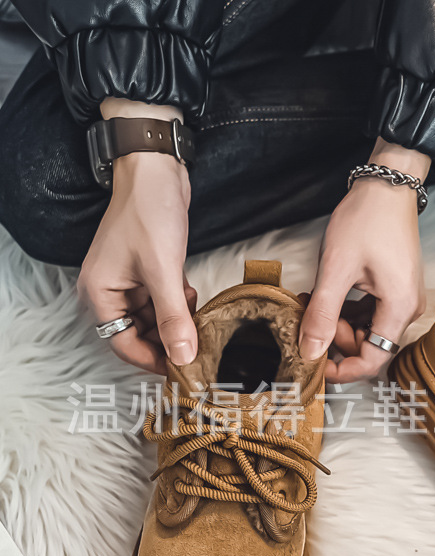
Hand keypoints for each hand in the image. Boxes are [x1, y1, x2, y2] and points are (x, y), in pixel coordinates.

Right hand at [77, 100, 196, 374]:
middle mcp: (110, 291)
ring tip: (199, 318)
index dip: (152, 360)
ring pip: (155, 319)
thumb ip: (173, 317)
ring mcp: (130, 282)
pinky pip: (164, 302)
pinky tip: (194, 297)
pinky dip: (180, 305)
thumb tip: (183, 357)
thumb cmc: (149, 213)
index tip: (182, 370)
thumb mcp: (163, 271)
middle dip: (169, 340)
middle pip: (139, 334)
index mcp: (100, 293)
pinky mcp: (149, 272)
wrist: (156, 171)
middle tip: (199, 349)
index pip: (122, 344)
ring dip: (178, 322)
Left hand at [299, 139, 429, 382]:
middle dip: (337, 338)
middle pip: (370, 346)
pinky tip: (326, 296)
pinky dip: (347, 311)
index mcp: (399, 308)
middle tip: (311, 316)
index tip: (317, 363)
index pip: (374, 359)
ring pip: (368, 330)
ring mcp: (403, 298)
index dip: (344, 369)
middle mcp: (408, 309)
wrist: (387, 186)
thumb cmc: (367, 220)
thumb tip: (310, 352)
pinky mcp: (395, 289)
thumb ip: (322, 315)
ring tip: (312, 301)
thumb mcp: (336, 269)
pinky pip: (371, 313)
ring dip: (339, 324)